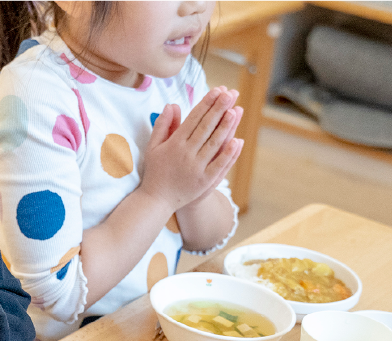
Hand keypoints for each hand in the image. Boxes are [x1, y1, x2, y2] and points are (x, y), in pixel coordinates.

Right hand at [138, 87, 243, 212]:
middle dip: (218, 109)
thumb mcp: (153, 146)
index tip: (216, 91)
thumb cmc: (156, 171)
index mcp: (174, 144)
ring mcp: (196, 168)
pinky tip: (238, 141)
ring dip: (225, 127)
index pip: (193, 119)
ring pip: (214, 144)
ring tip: (235, 110)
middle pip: (205, 127)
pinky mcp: (204, 181)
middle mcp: (186, 154)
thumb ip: (163, 125)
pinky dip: (228, 154)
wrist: (157, 200)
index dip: (206, 104)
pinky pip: (218, 165)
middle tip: (230, 94)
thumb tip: (172, 104)